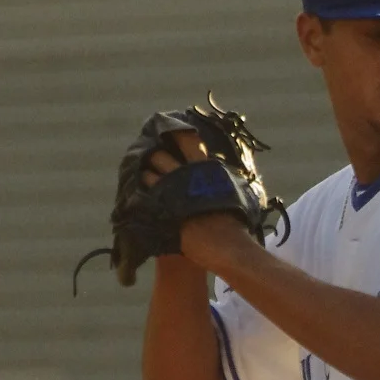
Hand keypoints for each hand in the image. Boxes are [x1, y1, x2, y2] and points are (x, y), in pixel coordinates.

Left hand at [143, 132, 253, 276]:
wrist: (225, 245)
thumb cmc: (236, 221)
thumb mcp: (238, 192)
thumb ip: (226, 180)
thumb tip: (224, 170)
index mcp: (205, 167)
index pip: (187, 141)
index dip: (176, 135)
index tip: (170, 134)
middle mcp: (185, 175)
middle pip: (160, 156)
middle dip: (154, 157)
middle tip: (153, 160)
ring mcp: (171, 191)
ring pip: (148, 174)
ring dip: (146, 176)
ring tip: (147, 180)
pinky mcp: (161, 209)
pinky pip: (143, 196)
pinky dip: (141, 195)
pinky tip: (142, 199)